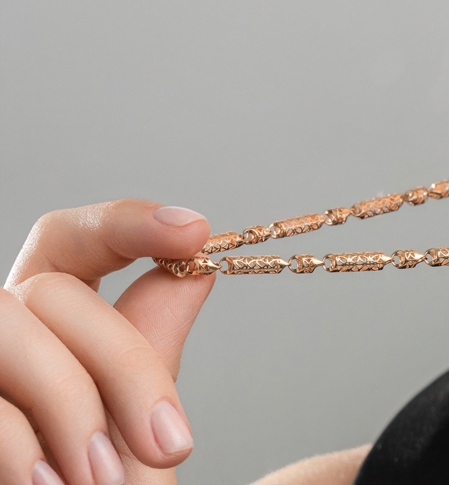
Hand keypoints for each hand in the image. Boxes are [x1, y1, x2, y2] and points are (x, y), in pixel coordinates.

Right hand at [1, 201, 215, 484]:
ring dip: (71, 404)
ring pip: (11, 328)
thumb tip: (198, 265)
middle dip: (124, 363)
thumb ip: (150, 344)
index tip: (195, 232)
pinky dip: (20, 444)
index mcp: (43, 322)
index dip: (127, 221)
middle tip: (173, 444)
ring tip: (104, 480)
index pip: (72, 239)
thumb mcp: (130, 426)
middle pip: (55, 289)